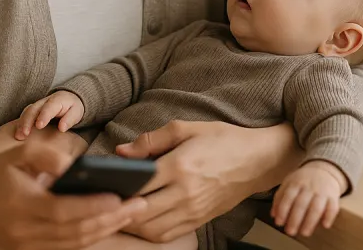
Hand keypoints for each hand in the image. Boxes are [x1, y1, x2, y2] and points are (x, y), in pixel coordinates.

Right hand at [0, 140, 144, 249]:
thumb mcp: (15, 153)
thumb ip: (45, 157)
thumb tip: (73, 166)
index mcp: (22, 205)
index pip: (65, 211)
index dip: (95, 207)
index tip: (122, 197)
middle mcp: (25, 231)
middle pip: (75, 231)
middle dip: (111, 220)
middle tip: (141, 206)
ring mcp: (26, 245)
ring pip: (74, 243)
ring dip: (105, 231)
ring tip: (132, 214)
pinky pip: (65, 247)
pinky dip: (89, 237)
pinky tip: (109, 225)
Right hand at [15, 91, 85, 138]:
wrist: (68, 100)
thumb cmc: (73, 109)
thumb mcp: (76, 113)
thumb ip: (69, 119)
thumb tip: (61, 128)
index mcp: (57, 100)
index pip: (49, 107)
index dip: (43, 116)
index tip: (39, 126)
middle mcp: (44, 101)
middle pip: (34, 109)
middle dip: (27, 121)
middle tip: (24, 134)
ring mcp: (37, 105)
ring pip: (26, 112)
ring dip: (21, 124)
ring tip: (18, 136)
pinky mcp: (33, 111)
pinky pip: (24, 115)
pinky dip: (20, 124)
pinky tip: (17, 134)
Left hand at [114, 120, 300, 242]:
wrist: (258, 160)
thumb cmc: (223, 140)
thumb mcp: (187, 128)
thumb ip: (151, 139)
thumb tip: (121, 151)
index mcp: (181, 166)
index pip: (139, 183)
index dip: (117, 186)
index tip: (104, 183)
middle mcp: (186, 192)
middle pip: (141, 211)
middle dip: (120, 208)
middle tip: (107, 199)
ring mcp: (193, 210)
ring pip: (151, 229)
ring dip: (132, 223)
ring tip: (122, 211)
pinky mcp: (200, 220)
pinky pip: (167, 235)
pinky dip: (149, 232)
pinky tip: (142, 221)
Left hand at [271, 161, 346, 236]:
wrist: (324, 170)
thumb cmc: (303, 181)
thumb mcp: (289, 183)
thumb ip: (279, 197)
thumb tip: (274, 215)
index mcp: (296, 183)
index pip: (288, 197)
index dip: (283, 210)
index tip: (279, 223)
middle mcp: (309, 187)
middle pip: (301, 203)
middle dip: (295, 219)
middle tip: (290, 232)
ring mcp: (322, 191)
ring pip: (316, 207)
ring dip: (310, 221)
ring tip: (304, 232)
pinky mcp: (333, 197)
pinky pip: (333, 207)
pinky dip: (329, 216)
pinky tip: (325, 225)